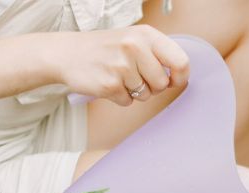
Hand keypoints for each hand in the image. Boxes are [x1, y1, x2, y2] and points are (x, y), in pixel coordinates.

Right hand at [53, 25, 188, 106]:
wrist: (68, 53)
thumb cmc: (106, 48)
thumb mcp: (134, 39)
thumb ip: (158, 54)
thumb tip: (180, 75)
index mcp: (146, 35)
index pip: (180, 61)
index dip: (180, 77)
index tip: (173, 80)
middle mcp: (134, 47)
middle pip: (163, 84)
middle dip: (152, 86)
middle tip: (135, 76)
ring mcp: (121, 66)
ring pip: (146, 95)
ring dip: (135, 91)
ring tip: (119, 76)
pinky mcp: (109, 85)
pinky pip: (128, 102)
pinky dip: (120, 97)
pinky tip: (108, 82)